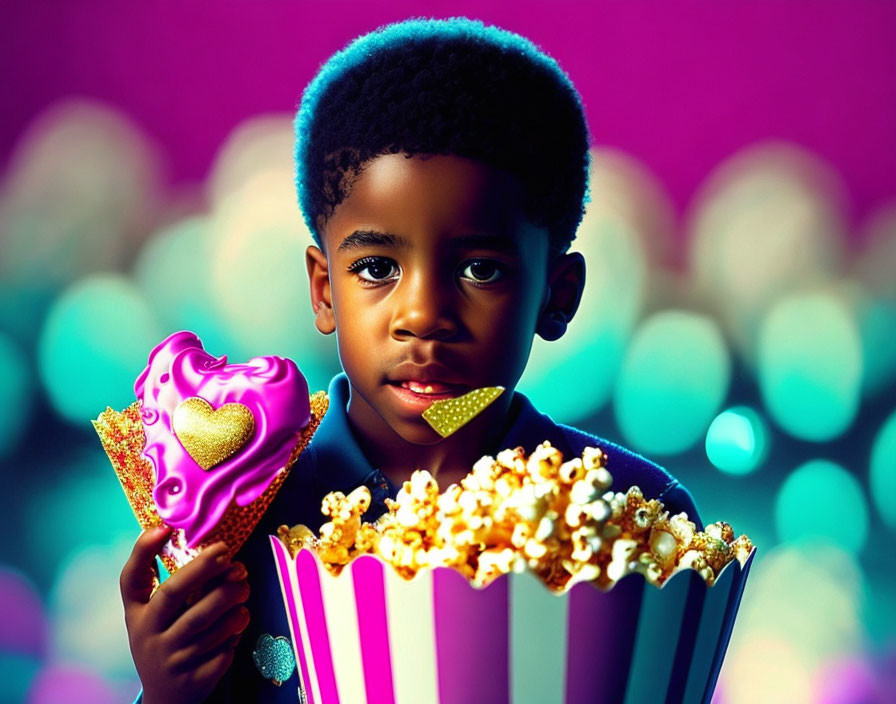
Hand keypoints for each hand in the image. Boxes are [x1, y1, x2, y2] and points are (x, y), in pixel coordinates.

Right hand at [121, 526, 250, 703]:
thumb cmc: (164, 640)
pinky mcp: (194, 679)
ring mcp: (171, 660)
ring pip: (208, 623)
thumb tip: (198, 544)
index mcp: (137, 616)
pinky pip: (223, 650)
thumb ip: (171, 583)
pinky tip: (238, 625)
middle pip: (176, 593)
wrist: (165, 697)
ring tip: (243, 592)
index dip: (143, 551)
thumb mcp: (154, 615)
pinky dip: (236, 635)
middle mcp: (148, 636)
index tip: (164, 527)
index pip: (131, 580)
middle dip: (206, 570)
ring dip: (233, 604)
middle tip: (234, 561)